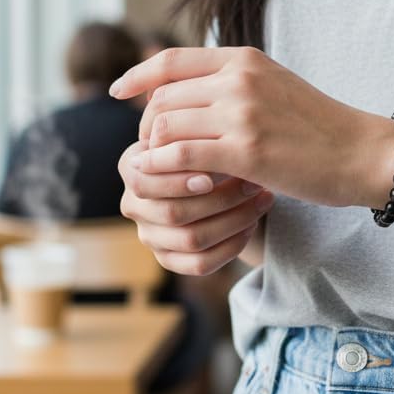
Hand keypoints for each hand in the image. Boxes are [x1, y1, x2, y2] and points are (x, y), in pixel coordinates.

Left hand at [110, 45, 386, 209]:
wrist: (363, 152)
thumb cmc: (320, 128)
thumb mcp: (274, 88)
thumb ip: (233, 84)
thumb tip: (186, 94)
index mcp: (244, 59)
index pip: (171, 61)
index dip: (138, 76)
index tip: (119, 92)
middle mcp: (238, 79)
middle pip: (162, 99)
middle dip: (147, 129)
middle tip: (154, 153)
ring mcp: (241, 113)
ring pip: (165, 128)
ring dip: (156, 154)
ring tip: (169, 172)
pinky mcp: (245, 150)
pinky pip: (180, 157)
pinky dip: (166, 170)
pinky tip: (173, 183)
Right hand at [117, 137, 272, 275]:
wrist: (224, 174)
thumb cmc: (212, 142)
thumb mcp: (201, 129)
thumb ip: (195, 129)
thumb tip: (205, 134)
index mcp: (131, 167)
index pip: (145, 181)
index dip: (177, 182)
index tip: (212, 176)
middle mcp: (134, 204)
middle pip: (172, 213)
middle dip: (220, 199)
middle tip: (254, 183)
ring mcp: (150, 235)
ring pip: (192, 239)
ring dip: (235, 219)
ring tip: (262, 199)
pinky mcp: (169, 259)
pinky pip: (201, 263)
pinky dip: (232, 245)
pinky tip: (253, 224)